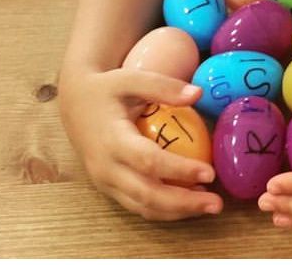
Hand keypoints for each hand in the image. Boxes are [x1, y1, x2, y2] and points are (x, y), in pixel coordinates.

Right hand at [59, 67, 221, 219]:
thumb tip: (198, 93)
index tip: (210, 172)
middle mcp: (106, 168)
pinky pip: (137, 205)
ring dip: (177, 211)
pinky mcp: (108, 188)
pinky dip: (163, 209)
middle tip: (216, 203)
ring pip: (142, 207)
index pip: (148, 162)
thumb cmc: (106, 88)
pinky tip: (188, 201)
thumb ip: (163, 86)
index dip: (180, 170)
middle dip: (183, 203)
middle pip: (146, 195)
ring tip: (208, 205)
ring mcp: (105, 182)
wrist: (75, 102)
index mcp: (112, 140)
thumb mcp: (131, 79)